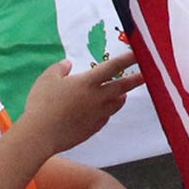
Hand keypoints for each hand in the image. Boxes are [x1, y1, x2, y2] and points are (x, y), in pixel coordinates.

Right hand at [20, 52, 141, 154]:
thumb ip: (60, 69)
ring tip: (123, 93)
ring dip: (121, 96)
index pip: (113, 67)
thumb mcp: (47, 79)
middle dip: (136, 80)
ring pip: (116, 103)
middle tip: (147, 75)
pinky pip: (106, 116)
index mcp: (88, 82)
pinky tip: (102, 110)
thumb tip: (67, 64)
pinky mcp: (94, 128)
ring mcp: (97, 114)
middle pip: (122, 87)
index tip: (140, 53)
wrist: (40, 135)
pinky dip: (107, 111)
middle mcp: (98, 98)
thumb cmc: (41, 103)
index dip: (128, 59)